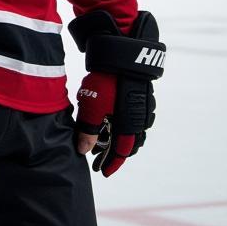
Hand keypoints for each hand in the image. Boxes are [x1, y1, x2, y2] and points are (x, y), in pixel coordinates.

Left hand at [70, 11, 163, 177]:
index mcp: (129, 125)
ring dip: (119, 136)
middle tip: (100, 155)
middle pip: (129, 143)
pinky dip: (123, 123)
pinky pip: (134, 116)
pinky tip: (113, 118)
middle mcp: (140, 119)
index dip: (111, 163)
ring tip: (104, 138)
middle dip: (114, 151)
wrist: (122, 53)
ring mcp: (143, 106)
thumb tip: (84, 150)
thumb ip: (89, 130)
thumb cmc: (107, 80)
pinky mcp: (141, 95)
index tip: (102, 172)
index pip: (121, 151)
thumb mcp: (93, 105)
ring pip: (132, 130)